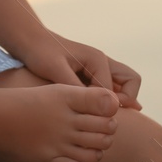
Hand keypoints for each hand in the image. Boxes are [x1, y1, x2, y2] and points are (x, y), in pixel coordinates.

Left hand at [16, 32, 142, 110]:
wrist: (30, 41)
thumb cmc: (41, 53)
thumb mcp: (55, 71)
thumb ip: (75, 88)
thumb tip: (93, 107)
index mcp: (98, 59)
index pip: (112, 92)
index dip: (103, 108)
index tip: (87, 118)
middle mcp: (103, 62)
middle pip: (131, 82)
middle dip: (126, 101)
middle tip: (107, 117)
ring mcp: (99, 69)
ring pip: (122, 87)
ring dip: (115, 103)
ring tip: (100, 120)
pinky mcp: (91, 75)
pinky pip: (107, 90)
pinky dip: (104, 102)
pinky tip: (91, 116)